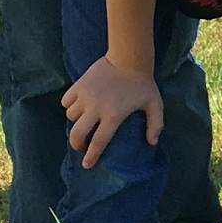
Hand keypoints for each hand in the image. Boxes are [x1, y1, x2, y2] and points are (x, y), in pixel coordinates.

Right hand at [63, 55, 161, 169]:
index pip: (99, 142)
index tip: (87, 164)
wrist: (128, 58)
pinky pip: (66, 101)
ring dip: (75, 122)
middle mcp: (96, 108)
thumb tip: (152, 143)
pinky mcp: (78, 85)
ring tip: (83, 122)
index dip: (92, 156)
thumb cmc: (143, 83)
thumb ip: (155, 124)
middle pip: (77, 133)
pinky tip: (77, 106)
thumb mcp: (154, 104)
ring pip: (70, 116)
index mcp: (113, 115)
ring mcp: (85, 96)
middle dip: (76, 144)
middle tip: (81, 146)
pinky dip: (69, 106)